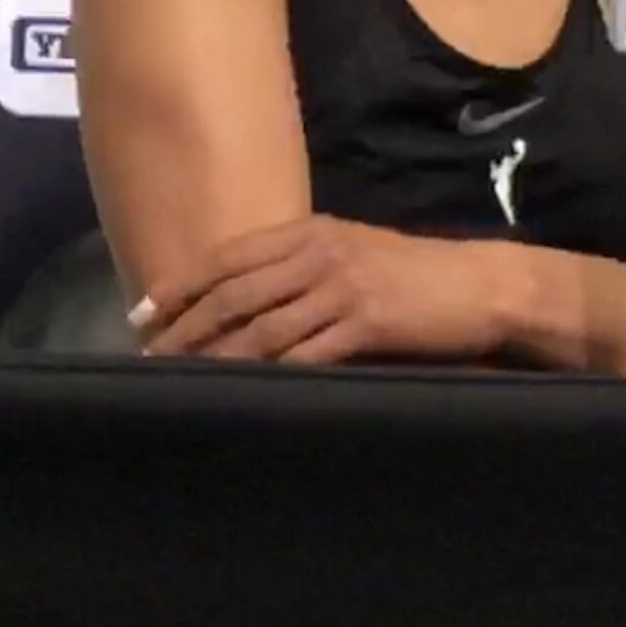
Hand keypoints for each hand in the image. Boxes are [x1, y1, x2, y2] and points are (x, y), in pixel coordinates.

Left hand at [136, 216, 504, 365]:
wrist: (483, 285)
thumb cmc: (420, 273)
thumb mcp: (358, 251)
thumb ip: (307, 265)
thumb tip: (250, 297)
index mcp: (314, 232)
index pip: (229, 258)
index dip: (180, 286)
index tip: (142, 314)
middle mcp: (320, 254)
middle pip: (233, 294)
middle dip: (183, 329)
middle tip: (148, 359)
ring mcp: (341, 288)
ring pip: (258, 328)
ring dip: (214, 359)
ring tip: (182, 383)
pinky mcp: (365, 322)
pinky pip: (302, 354)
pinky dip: (267, 376)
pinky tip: (243, 394)